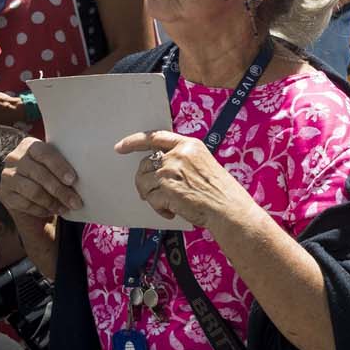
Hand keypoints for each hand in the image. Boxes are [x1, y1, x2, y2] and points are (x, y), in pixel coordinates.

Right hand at [0, 136, 81, 230]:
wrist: (28, 190)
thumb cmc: (50, 173)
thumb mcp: (56, 165)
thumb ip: (65, 166)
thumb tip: (89, 175)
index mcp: (30, 145)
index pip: (45, 154)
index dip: (59, 167)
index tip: (73, 180)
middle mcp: (14, 158)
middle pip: (40, 175)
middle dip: (61, 191)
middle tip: (76, 202)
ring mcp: (7, 175)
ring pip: (33, 191)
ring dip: (53, 202)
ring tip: (66, 208)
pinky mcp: (3, 192)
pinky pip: (25, 203)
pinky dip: (41, 209)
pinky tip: (52, 211)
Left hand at [114, 129, 251, 228]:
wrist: (228, 208)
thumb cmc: (220, 192)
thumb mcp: (203, 165)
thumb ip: (181, 161)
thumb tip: (156, 171)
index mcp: (188, 145)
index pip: (154, 137)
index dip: (134, 141)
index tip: (120, 146)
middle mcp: (177, 155)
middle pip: (145, 164)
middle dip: (144, 181)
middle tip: (149, 194)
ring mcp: (170, 171)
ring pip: (144, 182)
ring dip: (151, 197)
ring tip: (166, 205)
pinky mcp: (166, 189)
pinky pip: (151, 199)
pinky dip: (158, 209)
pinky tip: (171, 212)